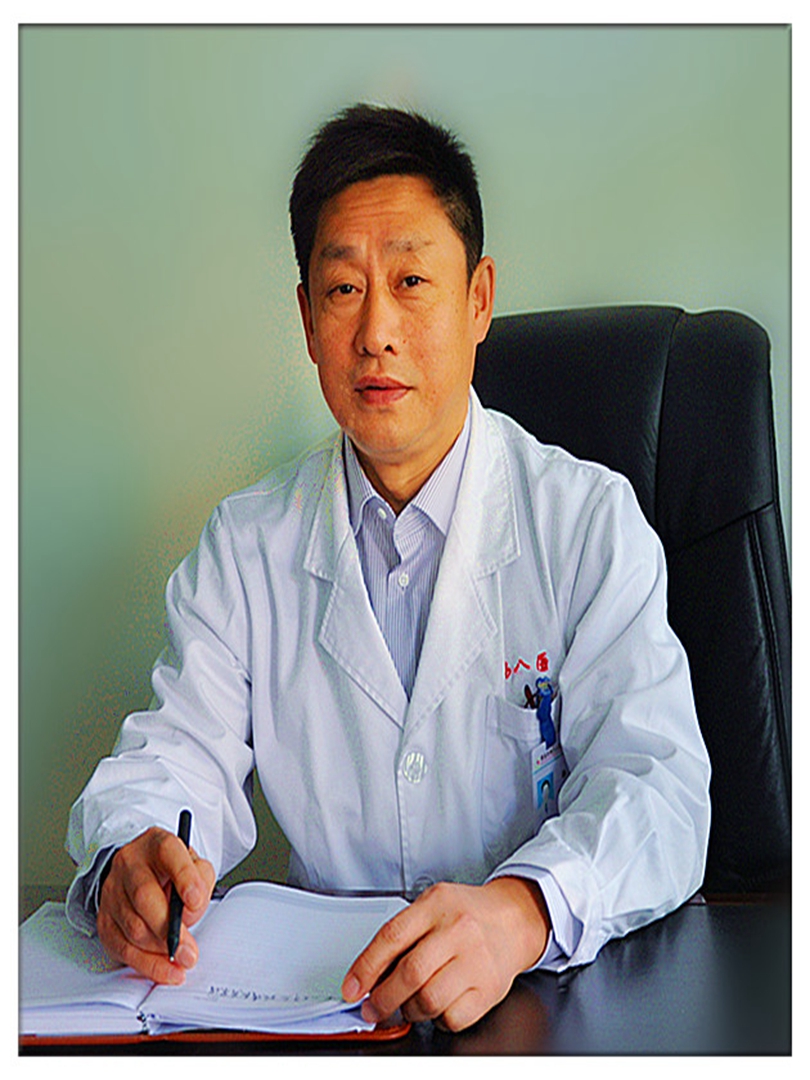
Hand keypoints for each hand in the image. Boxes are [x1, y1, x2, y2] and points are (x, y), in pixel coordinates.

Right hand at [97, 826, 214, 984]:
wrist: (142, 871)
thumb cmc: (172, 870)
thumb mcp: (195, 864)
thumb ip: (201, 880)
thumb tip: (190, 909)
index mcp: (156, 844)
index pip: (169, 852)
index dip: (184, 878)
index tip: (196, 901)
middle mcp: (130, 864)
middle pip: (144, 897)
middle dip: (169, 929)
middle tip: (189, 951)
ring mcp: (112, 891)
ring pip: (133, 927)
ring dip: (160, 950)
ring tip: (182, 959)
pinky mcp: (104, 918)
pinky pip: (122, 947)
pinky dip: (146, 964)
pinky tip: (165, 969)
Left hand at [341, 876, 549, 1031]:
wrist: (514, 919)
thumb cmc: (467, 913)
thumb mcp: (432, 905)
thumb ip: (403, 933)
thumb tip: (370, 975)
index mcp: (436, 904)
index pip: (392, 937)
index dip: (365, 967)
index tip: (351, 988)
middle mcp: (458, 930)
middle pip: (410, 974)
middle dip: (383, 999)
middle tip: (373, 1009)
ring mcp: (476, 960)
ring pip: (429, 1000)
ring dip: (409, 1011)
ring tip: (408, 1005)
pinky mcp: (490, 989)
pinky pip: (453, 1018)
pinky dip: (438, 1020)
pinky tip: (437, 1006)